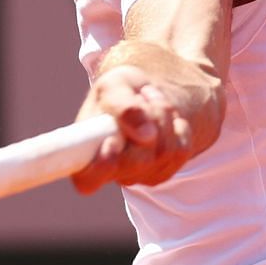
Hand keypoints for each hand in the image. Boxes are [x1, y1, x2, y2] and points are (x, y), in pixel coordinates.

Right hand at [70, 60, 204, 193]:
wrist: (144, 94)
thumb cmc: (120, 91)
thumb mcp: (114, 85)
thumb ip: (122, 105)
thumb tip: (146, 134)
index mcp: (84, 153)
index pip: (87, 179)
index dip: (100, 167)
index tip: (112, 142)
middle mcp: (109, 171)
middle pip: (136, 162)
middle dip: (147, 121)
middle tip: (142, 96)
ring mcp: (138, 176)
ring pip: (163, 153)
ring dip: (163, 116)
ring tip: (152, 99)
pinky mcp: (163, 172)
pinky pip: (181, 152)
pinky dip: (179, 127)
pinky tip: (166, 118)